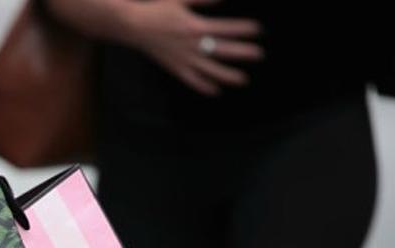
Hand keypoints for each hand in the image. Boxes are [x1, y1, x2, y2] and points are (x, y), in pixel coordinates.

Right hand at [118, 0, 262, 95]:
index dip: (244, 29)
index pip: (226, 28)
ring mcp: (184, 59)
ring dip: (228, 76)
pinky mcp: (175, 68)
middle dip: (243, 53)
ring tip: (244, 79)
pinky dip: (204, 87)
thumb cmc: (158, 10)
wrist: (134, 26)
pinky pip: (192, 81)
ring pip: (210, 70)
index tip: (259, 30)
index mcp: (196, 26)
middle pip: (223, 50)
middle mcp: (192, 45)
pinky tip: (216, 91)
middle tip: (260, 55)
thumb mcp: (181, 0)